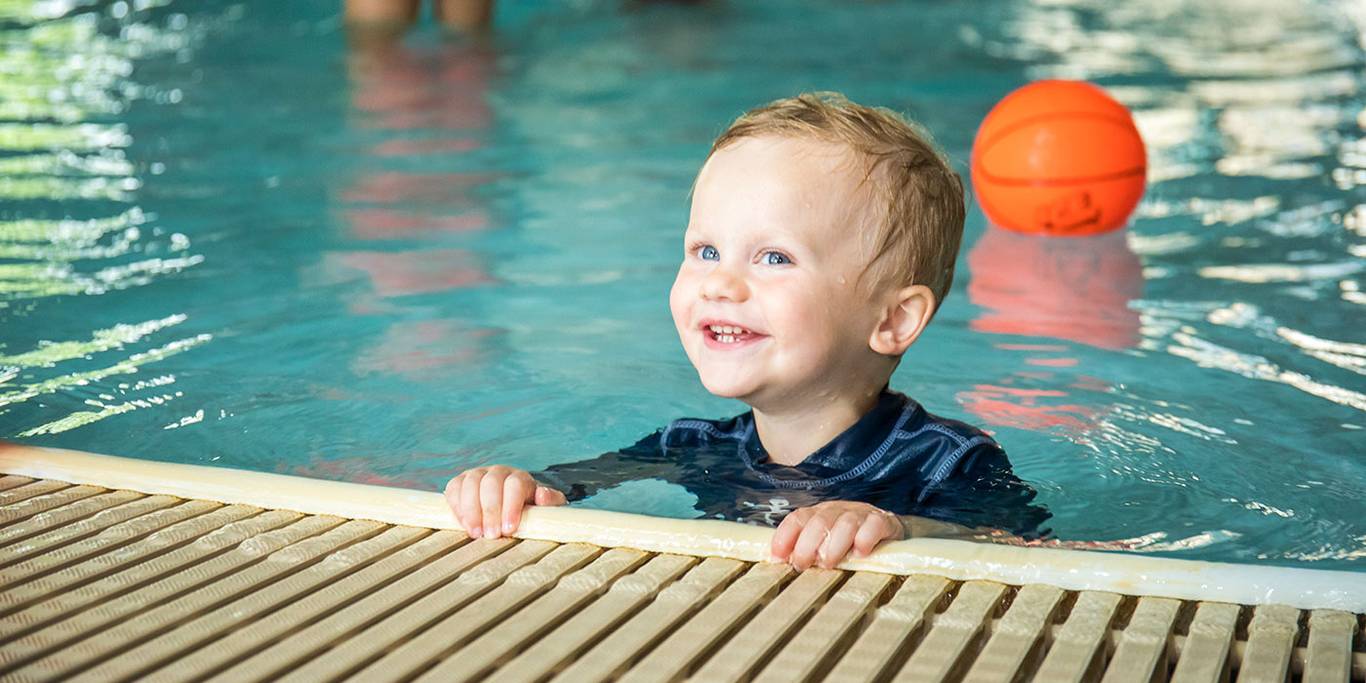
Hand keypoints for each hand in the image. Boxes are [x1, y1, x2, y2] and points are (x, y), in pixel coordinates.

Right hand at [443, 466, 566, 538]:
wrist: (512, 507)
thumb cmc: (529, 511)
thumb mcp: (545, 509)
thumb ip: (550, 502)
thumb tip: (542, 495)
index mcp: (520, 478)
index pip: (515, 485)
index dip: (511, 506)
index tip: (509, 529)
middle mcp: (498, 472)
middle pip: (491, 484)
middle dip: (490, 511)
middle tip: (491, 535)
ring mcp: (478, 475)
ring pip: (471, 483)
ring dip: (471, 510)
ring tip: (476, 533)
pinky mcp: (461, 483)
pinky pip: (454, 488)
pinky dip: (456, 505)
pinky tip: (463, 524)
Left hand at [770, 501, 904, 569]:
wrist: (889, 529)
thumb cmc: (851, 541)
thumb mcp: (826, 543)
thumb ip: (806, 549)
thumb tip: (781, 562)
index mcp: (820, 513)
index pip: (798, 518)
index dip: (785, 536)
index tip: (777, 557)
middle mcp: (838, 510)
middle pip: (819, 521)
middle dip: (807, 545)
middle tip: (803, 565)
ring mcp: (861, 514)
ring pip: (845, 523)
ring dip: (834, 545)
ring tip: (829, 563)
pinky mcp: (883, 521)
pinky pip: (874, 525)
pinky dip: (865, 539)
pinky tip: (860, 553)